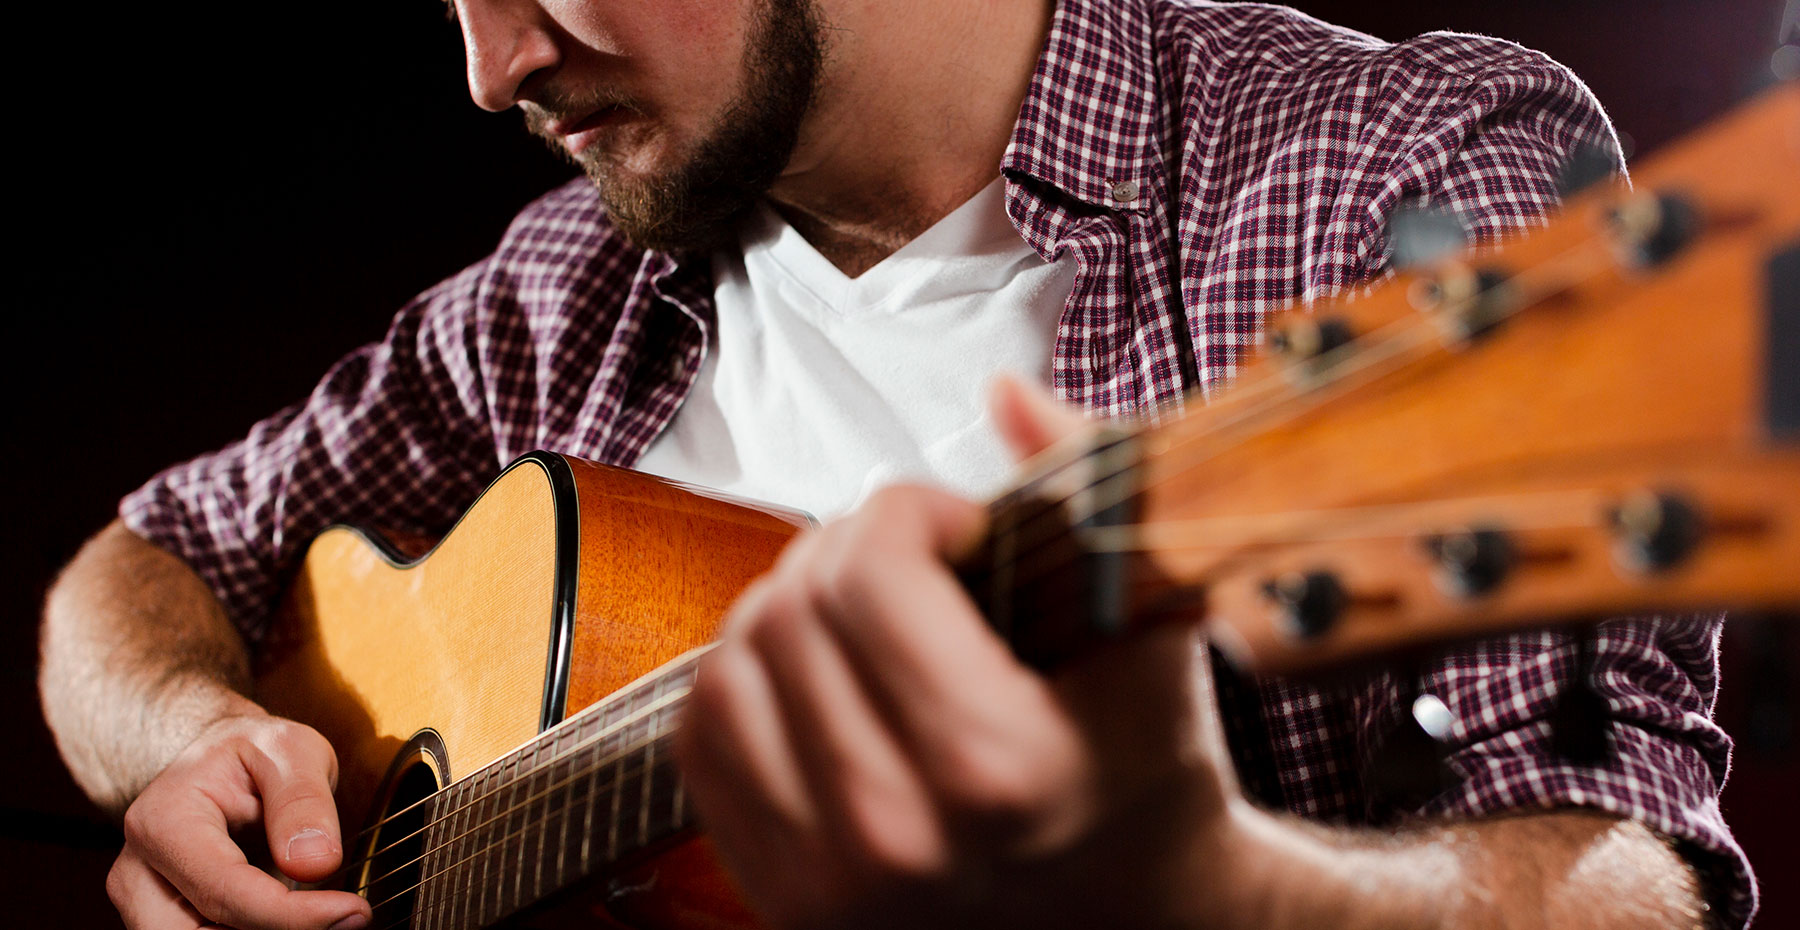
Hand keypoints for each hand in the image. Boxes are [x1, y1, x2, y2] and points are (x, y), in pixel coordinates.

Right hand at [108, 713, 371, 929]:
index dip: (293, 915)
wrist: (219, 759)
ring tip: (326, 916)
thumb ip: (303, 801)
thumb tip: (316, 864)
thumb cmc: (253, 751)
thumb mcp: (291, 750)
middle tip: (343, 922)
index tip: (353, 912)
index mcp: (163, 823)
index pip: (226, 892)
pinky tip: (301, 919)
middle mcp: (140, 873)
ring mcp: (147, 903)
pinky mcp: (167, 920)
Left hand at [674, 378, 1255, 929]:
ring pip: (732, 660)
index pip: (871, 571)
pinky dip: (748, 676)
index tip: (961, 526)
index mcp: (992, 768)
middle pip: (792, 606)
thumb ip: (1091, 487)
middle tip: (917, 565)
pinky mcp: (781, 895)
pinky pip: (701, 732)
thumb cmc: (1147, 770)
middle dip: (853, 549)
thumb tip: (1004, 390)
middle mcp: (893, 837)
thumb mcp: (1152, 628)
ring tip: (868, 616)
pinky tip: (818, 672)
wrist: (1127, 917)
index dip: (911, 510)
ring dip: (791, 607)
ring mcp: (824, 879)